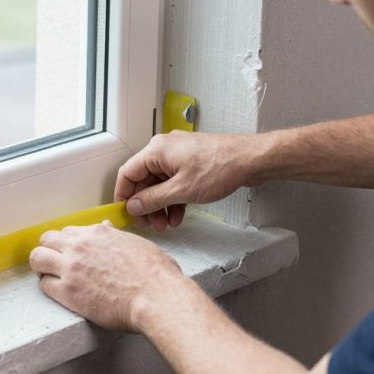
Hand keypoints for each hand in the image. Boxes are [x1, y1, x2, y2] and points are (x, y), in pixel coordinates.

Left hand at [29, 221, 182, 332]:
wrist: (156, 296)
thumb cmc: (154, 274)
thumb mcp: (136, 244)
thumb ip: (116, 237)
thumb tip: (107, 229)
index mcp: (97, 233)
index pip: (68, 231)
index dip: (68, 243)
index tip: (69, 252)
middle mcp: (80, 246)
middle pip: (47, 240)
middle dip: (49, 250)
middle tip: (54, 262)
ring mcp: (71, 268)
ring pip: (38, 258)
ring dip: (41, 266)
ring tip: (48, 275)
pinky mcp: (68, 292)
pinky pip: (44, 285)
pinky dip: (48, 287)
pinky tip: (58, 291)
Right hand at [114, 131, 269, 230]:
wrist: (249, 160)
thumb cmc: (220, 167)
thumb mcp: (182, 190)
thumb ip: (154, 199)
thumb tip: (134, 205)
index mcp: (156, 151)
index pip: (127, 174)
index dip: (123, 195)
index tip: (125, 213)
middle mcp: (163, 150)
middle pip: (143, 180)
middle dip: (146, 205)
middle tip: (151, 224)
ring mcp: (177, 155)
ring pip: (158, 184)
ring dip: (160, 205)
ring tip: (167, 224)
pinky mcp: (189, 162)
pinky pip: (172, 182)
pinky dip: (173, 199)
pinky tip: (178, 215)